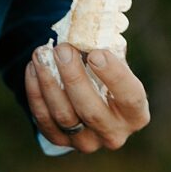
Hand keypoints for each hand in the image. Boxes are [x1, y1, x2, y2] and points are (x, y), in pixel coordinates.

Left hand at [26, 43, 149, 151]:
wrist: (92, 106)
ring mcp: (88, 142)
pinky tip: (34, 69)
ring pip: (64, 115)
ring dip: (49, 82)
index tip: (96, 53)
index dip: (114, 76)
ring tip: (42, 55)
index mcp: (136, 115)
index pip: (130, 98)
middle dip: (73, 77)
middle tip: (62, 49)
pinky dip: (36, 93)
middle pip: (91, 110)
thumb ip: (110, 52)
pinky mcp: (62, 142)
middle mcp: (115, 134)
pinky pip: (45, 120)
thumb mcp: (117, 67)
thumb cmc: (109, 80)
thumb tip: (91, 29)